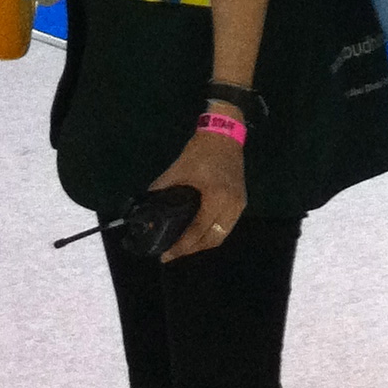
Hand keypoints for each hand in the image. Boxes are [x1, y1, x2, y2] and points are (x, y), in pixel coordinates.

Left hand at [148, 127, 246, 260]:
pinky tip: (197, 233)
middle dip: (193, 250)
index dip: (182, 245)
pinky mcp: (240, 201)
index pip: (199, 230)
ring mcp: (239, 204)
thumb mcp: (179, 168)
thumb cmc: (202, 150)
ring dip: (203, 243)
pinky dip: (212, 233)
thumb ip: (163, 188)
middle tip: (173, 253)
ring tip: (183, 246)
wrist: (225, 132)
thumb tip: (147, 206)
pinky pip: (226, 225)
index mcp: (217, 198)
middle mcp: (232, 206)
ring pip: (222, 234)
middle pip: (213, 239)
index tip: (166, 255)